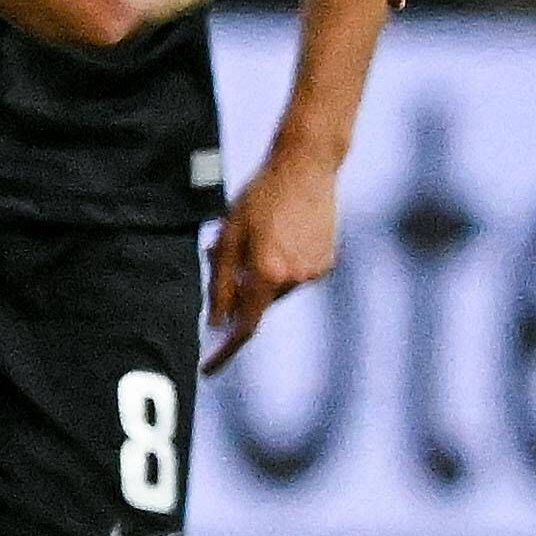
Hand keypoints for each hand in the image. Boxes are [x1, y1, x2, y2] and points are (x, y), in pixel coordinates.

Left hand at [206, 140, 340, 371]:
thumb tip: (215, 322)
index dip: (224, 350)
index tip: (208, 368)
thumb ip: (219, 282)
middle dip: (238, 288)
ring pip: (275, 290)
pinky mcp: (327, 264)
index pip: (243, 325)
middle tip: (225, 249)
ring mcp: (315, 273)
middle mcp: (294, 279)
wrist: (306, 167)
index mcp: (267, 272)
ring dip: (260, 273)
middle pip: (256, 303)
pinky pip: (293, 277)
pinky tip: (281, 232)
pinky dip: (280, 265)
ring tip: (259, 233)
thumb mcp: (227, 236)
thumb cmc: (259, 196)